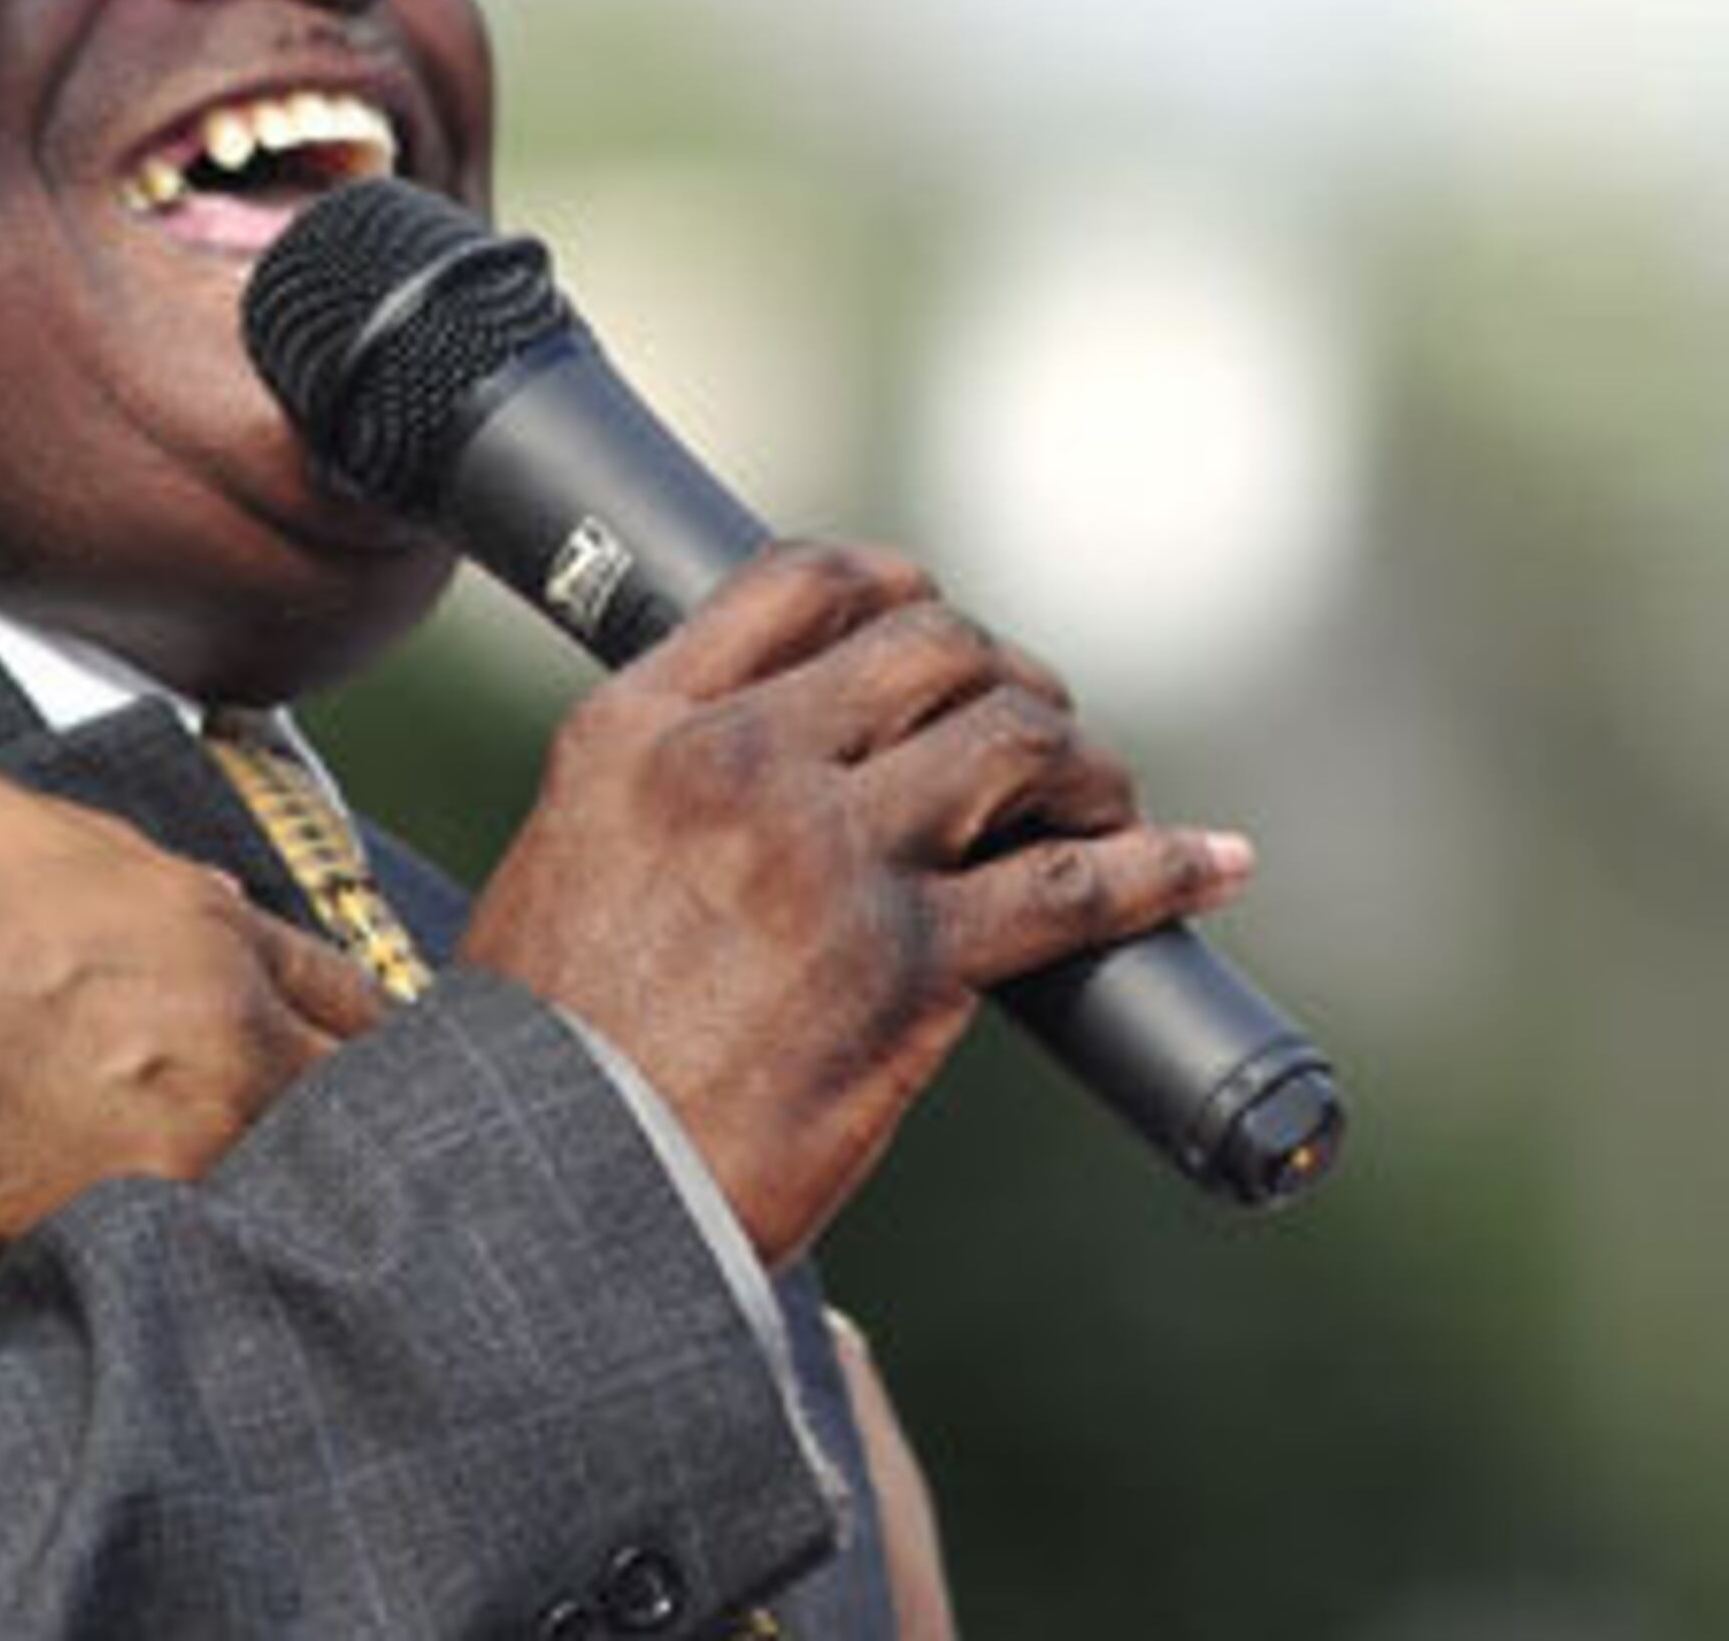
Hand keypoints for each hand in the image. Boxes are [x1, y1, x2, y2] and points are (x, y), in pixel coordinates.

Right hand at [0, 760, 382, 1249]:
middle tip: (329, 1132)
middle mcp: (227, 1030)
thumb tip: (166, 880)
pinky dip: (213, 1246)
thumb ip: (112, 858)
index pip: (328, 980)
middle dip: (345, 1104)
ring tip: (262, 1206)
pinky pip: (215, 1240)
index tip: (343, 1041)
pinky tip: (196, 1253)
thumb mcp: (14, 822)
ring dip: (284, 1182)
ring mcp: (198, 1131)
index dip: (342, 1016)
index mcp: (200, 925)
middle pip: (353, 1084)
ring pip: (298, 1173)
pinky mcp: (146, 1215)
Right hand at [455, 539, 1253, 1268]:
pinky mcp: (908, 964)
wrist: (551, 1179)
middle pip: (931, 645)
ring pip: (1015, 741)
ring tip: (1099, 806)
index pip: (801, 583)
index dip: (898, 590)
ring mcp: (828, 856)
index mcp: (640, 729)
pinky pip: (1076, 887)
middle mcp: (738, 764)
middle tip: (1029, 737)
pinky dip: (1165, 869)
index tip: (936, 625)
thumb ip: (662, 791)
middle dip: (1004, 679)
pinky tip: (1211, 866)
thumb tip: (780, 780)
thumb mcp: (568, 856)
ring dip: (1081, 764)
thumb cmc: (553, 1048)